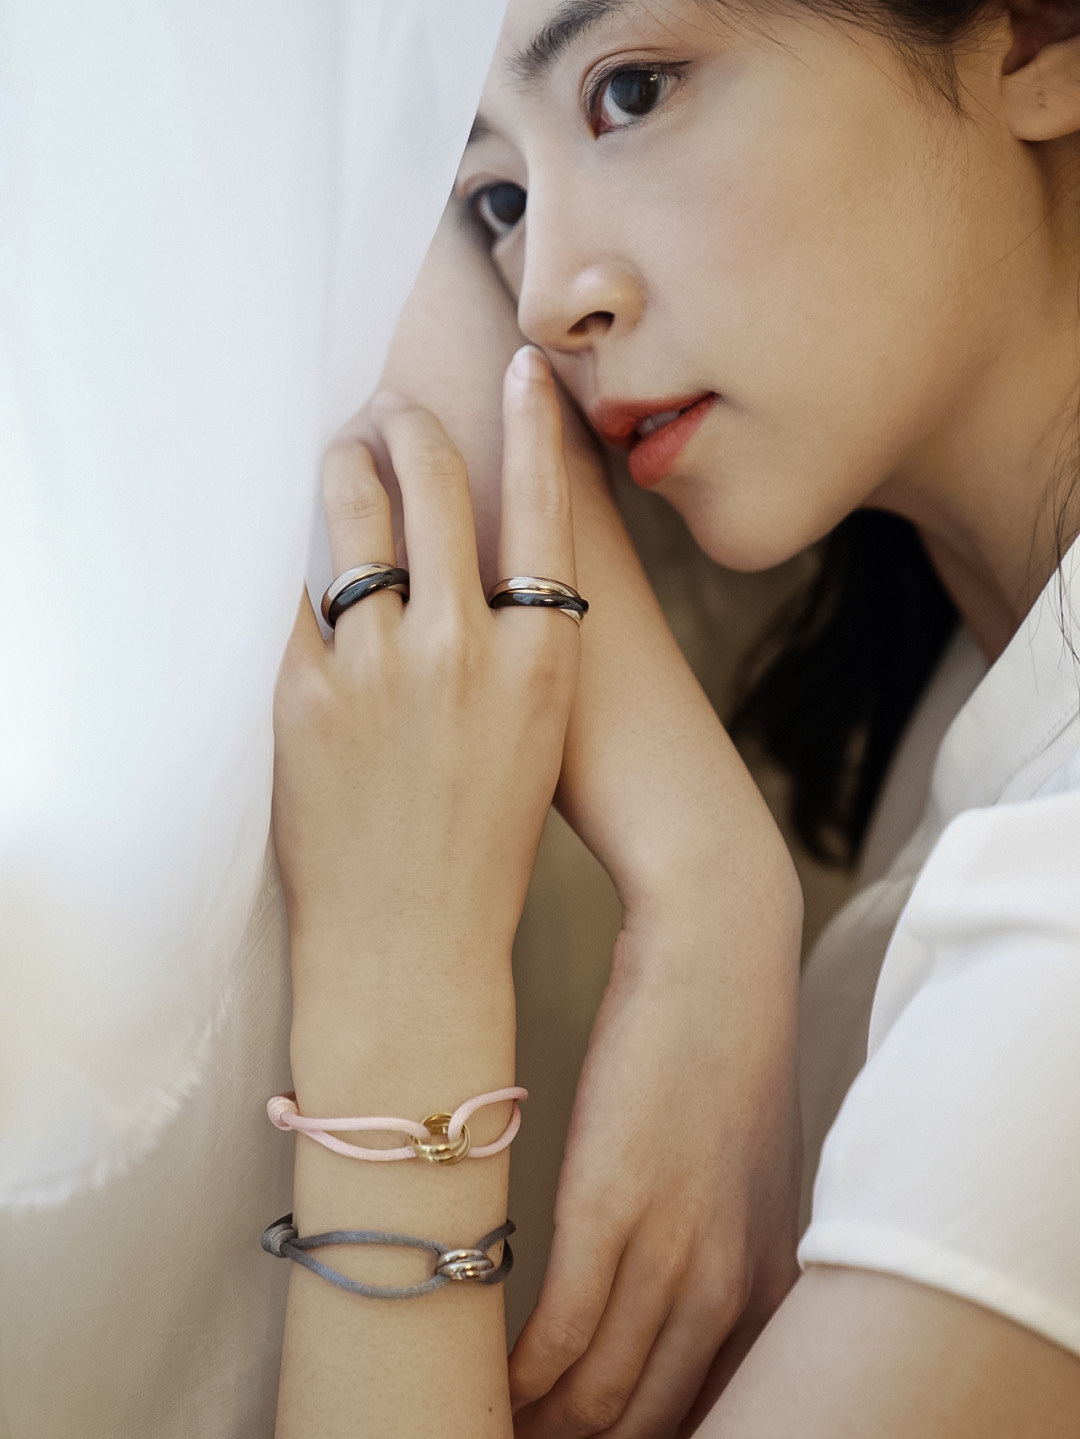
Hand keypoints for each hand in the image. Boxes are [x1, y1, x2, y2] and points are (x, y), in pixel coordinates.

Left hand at [272, 345, 580, 1016]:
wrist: (413, 941)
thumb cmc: (487, 842)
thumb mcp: (535, 731)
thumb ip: (518, 638)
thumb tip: (479, 550)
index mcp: (540, 659)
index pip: (542, 505)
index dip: (530, 425)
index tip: (518, 365)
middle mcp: (462, 648)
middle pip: (433, 486)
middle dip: (409, 429)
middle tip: (395, 412)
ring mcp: (378, 666)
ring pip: (354, 518)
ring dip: (346, 468)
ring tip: (344, 452)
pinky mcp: (307, 690)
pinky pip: (305, 595)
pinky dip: (313, 573)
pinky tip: (314, 565)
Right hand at [509, 912, 801, 1438]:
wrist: (718, 953)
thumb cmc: (725, 1049)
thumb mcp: (749, 1167)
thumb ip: (726, 1245)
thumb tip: (675, 1306)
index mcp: (767, 1280)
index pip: (712, 1413)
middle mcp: (726, 1282)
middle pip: (645, 1423)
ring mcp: (669, 1247)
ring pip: (599, 1396)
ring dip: (542, 1422)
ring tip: (499, 1419)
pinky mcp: (606, 1204)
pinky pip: (558, 1332)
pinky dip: (520, 1374)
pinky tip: (495, 1376)